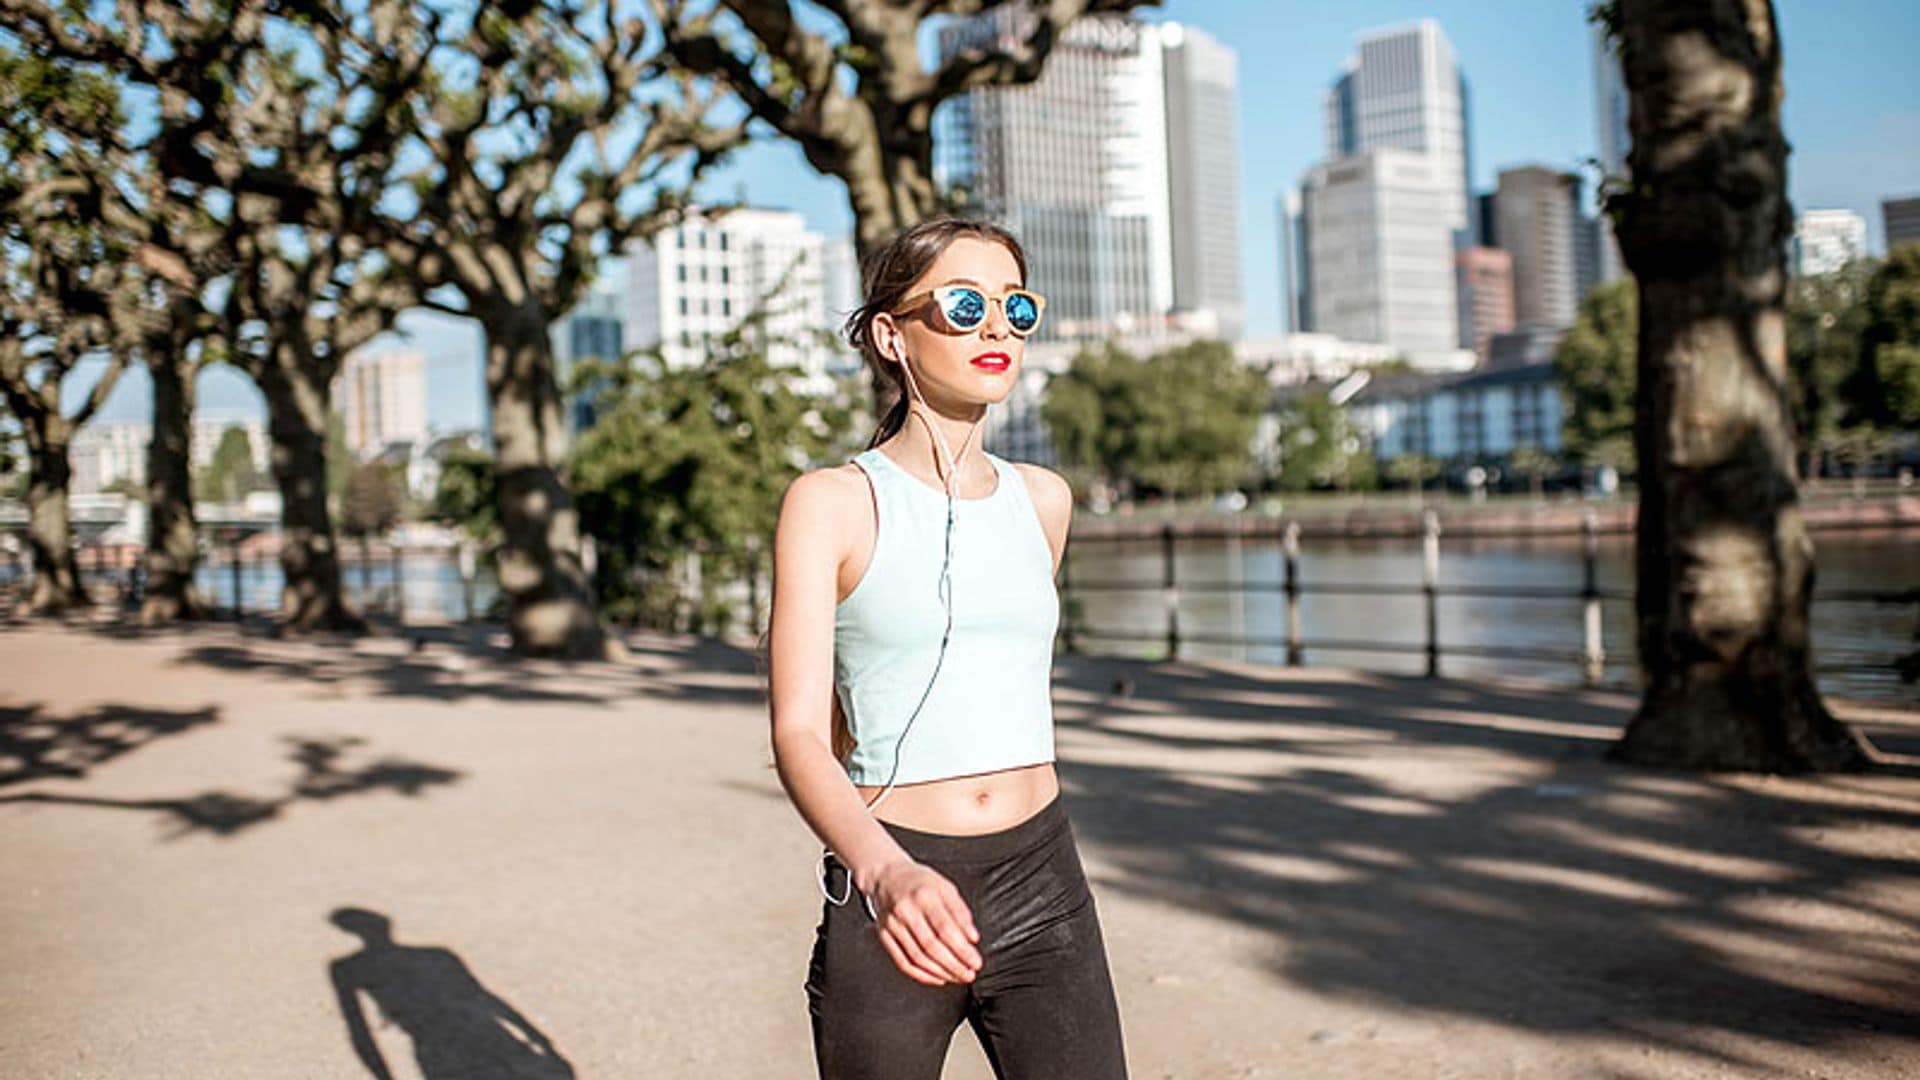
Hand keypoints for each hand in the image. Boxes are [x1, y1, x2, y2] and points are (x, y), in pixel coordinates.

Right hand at [861, 859, 981, 985]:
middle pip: (931, 946)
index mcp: (924, 895)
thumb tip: (972, 938)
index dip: (962, 949)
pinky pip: (903, 962)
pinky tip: (937, 978)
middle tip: (969, 974)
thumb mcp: (945, 887)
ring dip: (941, 973)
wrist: (886, 877)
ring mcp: (892, 925)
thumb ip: (960, 912)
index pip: (945, 928)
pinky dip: (922, 975)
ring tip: (957, 977)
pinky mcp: (884, 936)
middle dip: (954, 965)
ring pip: (918, 958)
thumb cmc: (919, 882)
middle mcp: (906, 911)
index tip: (975, 961)